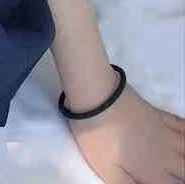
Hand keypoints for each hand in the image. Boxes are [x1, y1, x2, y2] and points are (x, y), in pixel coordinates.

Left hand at [67, 79, 183, 182]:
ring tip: (181, 161)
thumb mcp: (109, 173)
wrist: (98, 99)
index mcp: (153, 172)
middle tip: (176, 173)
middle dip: (182, 175)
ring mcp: (164, 133)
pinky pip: (182, 126)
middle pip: (184, 170)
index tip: (170, 181)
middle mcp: (165, 155)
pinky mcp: (159, 114)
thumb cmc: (99, 139)